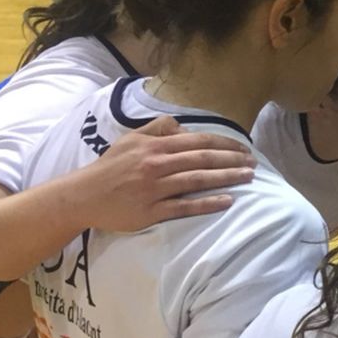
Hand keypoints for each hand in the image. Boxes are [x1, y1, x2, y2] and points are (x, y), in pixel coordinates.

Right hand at [66, 116, 254, 233]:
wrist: (83, 195)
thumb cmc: (110, 167)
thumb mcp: (130, 140)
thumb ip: (157, 129)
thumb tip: (182, 126)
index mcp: (154, 146)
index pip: (197, 141)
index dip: (224, 144)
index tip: (244, 148)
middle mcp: (156, 165)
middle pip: (202, 159)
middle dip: (232, 160)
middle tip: (255, 163)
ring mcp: (155, 188)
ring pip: (197, 180)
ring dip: (227, 178)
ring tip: (248, 177)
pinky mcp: (151, 211)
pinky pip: (184, 206)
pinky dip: (207, 203)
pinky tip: (228, 200)